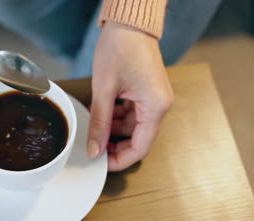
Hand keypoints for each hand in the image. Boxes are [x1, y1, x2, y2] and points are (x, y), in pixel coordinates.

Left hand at [87, 21, 173, 170]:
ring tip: (95, 127)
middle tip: (94, 147)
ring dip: (114, 129)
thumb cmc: (121, 48)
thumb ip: (99, 122)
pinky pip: (132, 113)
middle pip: (138, 138)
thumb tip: (94, 149)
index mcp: (156, 106)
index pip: (141, 147)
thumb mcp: (104, 89)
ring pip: (133, 126)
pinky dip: (117, 117)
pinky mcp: (146, 92)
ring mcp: (154, 98)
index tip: (103, 165)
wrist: (128, 23)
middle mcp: (160, 104)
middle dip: (115, 144)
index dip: (121, 160)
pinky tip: (102, 113)